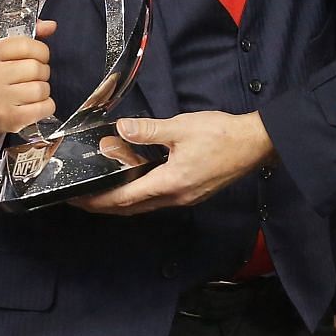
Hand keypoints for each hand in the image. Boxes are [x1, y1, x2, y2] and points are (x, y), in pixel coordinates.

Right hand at [0, 22, 57, 147]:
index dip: (40, 50)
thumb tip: (51, 26)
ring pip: (42, 88)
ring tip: (32, 89)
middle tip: (34, 74)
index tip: (39, 55)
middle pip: (37, 68)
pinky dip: (46, 105)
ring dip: (43, 88)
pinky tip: (34, 103)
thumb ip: (23, 32)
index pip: (26, 45)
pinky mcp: (10, 119)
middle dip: (42, 70)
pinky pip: (45, 107)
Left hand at [71, 111, 271, 214]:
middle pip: (133, 208)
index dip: (99, 200)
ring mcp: (186, 197)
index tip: (79, 199)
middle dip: (105, 206)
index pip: (125, 198)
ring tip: (102, 191)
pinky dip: (140, 194)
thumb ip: (149, 130)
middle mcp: (177, 197)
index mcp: (170, 183)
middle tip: (82, 199)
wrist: (257, 143)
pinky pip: (159, 198)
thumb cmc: (222, 134)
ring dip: (123, 201)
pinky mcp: (193, 192)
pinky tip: (134, 181)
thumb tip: (122, 129)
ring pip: (146, 205)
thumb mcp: (181, 127)